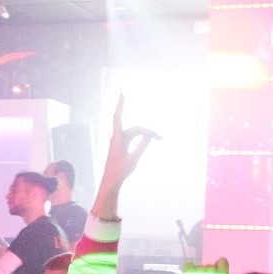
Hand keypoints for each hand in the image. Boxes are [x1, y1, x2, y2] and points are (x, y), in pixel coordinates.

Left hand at [92, 97, 158, 219]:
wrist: (111, 181)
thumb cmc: (120, 172)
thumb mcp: (134, 159)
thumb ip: (142, 146)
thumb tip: (149, 134)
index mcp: (116, 139)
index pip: (117, 117)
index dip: (120, 104)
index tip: (123, 92)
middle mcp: (117, 137)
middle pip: (135, 128)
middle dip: (148, 130)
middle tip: (160, 138)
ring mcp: (119, 140)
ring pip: (135, 132)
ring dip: (146, 134)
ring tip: (159, 138)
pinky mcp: (122, 144)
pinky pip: (134, 136)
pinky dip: (142, 136)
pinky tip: (151, 137)